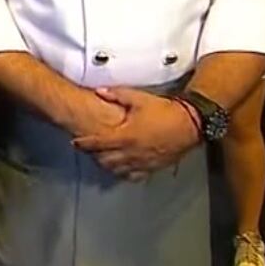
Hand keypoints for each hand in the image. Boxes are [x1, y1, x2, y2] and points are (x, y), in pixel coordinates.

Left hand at [72, 87, 199, 180]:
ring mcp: (142, 162)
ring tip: (103, 158)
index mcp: (126, 136)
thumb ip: (117, 94)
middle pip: (105, 159)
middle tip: (88, 150)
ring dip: (107, 165)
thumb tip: (99, 91)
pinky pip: (134, 175)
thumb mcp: (139, 99)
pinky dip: (125, 172)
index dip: (84, 144)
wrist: (189, 124)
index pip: (98, 143)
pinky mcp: (152, 167)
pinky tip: (122, 167)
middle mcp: (132, 152)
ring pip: (118, 170)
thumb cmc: (164, 111)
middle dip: (94, 155)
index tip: (75, 143)